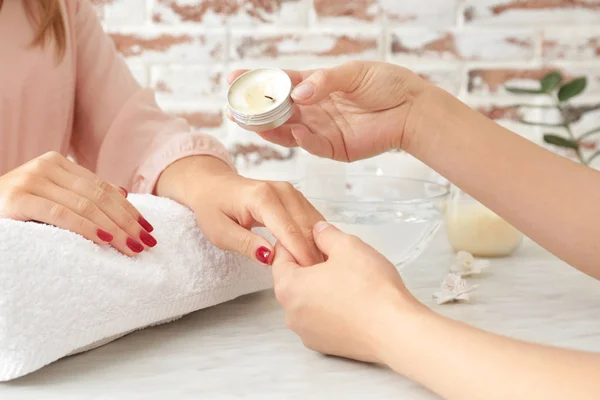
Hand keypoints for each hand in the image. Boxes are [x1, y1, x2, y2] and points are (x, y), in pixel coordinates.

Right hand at [0, 151, 156, 255]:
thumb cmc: (17, 211)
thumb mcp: (53, 198)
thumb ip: (83, 194)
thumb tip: (124, 192)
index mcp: (58, 163)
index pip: (103, 188)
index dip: (129, 209)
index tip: (148, 229)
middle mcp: (46, 166)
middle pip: (99, 196)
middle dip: (127, 221)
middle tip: (146, 242)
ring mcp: (31, 180)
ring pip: (85, 205)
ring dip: (114, 228)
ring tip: (132, 246)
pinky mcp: (18, 199)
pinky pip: (61, 214)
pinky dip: (86, 227)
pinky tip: (105, 239)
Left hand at [194, 174, 323, 265]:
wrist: (213, 185)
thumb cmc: (212, 207)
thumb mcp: (220, 232)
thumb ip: (245, 244)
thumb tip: (269, 257)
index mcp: (261, 198)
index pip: (289, 231)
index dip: (300, 255)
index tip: (309, 276)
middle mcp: (281, 191)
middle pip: (307, 227)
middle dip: (313, 254)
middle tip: (317, 279)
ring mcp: (291, 192)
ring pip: (314, 224)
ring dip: (318, 247)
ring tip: (318, 271)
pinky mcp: (295, 196)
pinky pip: (312, 219)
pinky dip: (316, 238)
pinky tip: (315, 255)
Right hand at [227, 61, 428, 161]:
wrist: (412, 109)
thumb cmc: (386, 84)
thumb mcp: (354, 73)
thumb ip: (324, 81)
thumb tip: (297, 92)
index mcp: (316, 85)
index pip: (281, 83)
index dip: (258, 81)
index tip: (234, 78)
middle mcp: (315, 108)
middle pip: (278, 110)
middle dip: (255, 110)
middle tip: (234, 108)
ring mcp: (323, 129)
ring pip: (289, 130)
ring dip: (269, 128)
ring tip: (250, 124)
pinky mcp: (334, 148)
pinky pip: (312, 144)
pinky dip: (301, 139)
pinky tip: (294, 131)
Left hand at [271, 221, 424, 361]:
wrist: (395, 330)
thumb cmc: (371, 290)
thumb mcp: (348, 246)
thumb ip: (326, 234)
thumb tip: (318, 232)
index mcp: (289, 287)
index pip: (280, 258)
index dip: (294, 243)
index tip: (308, 237)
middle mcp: (292, 314)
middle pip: (293, 281)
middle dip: (309, 267)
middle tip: (332, 256)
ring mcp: (307, 333)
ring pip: (307, 302)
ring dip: (320, 289)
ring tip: (346, 279)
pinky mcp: (325, 346)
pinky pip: (321, 320)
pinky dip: (331, 309)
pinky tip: (351, 300)